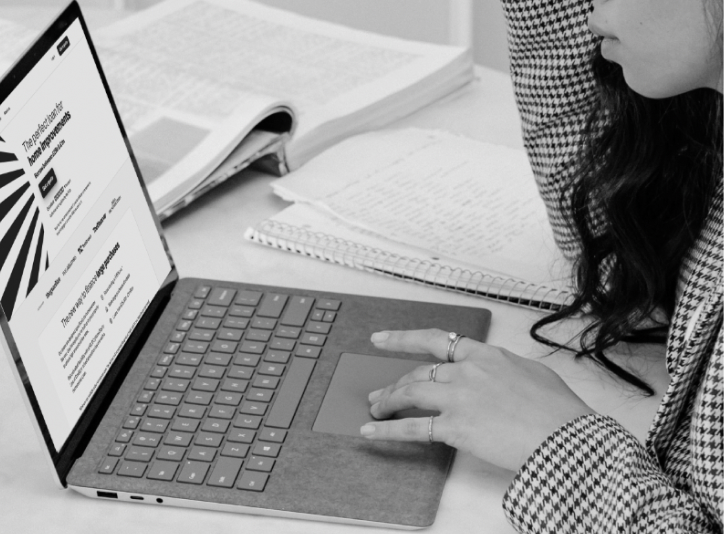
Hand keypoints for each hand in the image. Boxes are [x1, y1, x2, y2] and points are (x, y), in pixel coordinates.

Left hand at [361, 329, 594, 471]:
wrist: (566, 436)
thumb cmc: (557, 410)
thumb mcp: (531, 373)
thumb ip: (503, 369)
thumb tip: (495, 374)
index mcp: (485, 355)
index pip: (436, 341)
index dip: (403, 339)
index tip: (382, 339)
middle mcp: (466, 371)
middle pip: (418, 374)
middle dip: (395, 385)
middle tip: (380, 393)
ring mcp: (458, 397)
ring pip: (409, 393)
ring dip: (387, 401)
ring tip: (374, 409)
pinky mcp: (455, 427)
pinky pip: (412, 428)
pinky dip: (388, 430)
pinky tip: (371, 431)